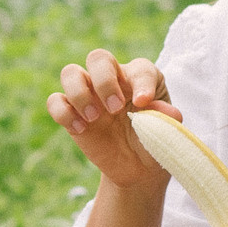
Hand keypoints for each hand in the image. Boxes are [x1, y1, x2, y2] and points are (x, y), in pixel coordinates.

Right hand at [46, 49, 183, 190]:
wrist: (137, 168)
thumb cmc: (153, 142)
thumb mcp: (165, 132)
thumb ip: (167, 119)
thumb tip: (172, 113)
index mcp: (140, 78)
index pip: (140, 69)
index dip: (141, 83)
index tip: (143, 104)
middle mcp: (113, 80)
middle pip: (98, 58)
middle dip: (104, 81)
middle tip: (115, 108)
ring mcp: (89, 94)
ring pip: (70, 73)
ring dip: (80, 94)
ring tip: (94, 118)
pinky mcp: (71, 112)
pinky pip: (55, 101)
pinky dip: (63, 113)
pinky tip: (80, 130)